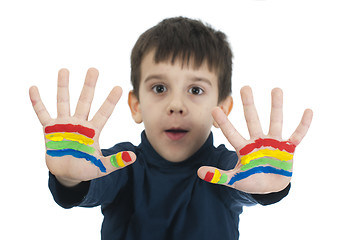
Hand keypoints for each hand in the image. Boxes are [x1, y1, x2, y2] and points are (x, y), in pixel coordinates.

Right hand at [29, 68, 135, 186]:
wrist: (67, 174)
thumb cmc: (85, 168)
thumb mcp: (101, 167)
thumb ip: (116, 161)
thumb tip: (134, 157)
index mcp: (93, 131)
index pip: (104, 113)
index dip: (110, 101)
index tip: (119, 87)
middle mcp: (79, 124)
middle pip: (85, 101)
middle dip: (89, 86)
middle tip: (94, 69)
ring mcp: (64, 125)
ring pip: (63, 102)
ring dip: (63, 87)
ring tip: (64, 70)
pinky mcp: (50, 130)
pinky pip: (42, 114)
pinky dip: (37, 102)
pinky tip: (33, 88)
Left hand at [198, 86, 312, 193]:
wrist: (270, 187)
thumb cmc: (251, 181)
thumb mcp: (235, 180)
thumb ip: (219, 176)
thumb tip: (199, 172)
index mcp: (243, 148)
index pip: (231, 133)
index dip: (224, 122)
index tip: (214, 108)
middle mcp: (257, 141)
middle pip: (252, 120)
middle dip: (249, 104)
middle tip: (244, 87)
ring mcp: (273, 143)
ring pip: (275, 121)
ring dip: (276, 106)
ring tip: (276, 89)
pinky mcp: (288, 148)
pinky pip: (297, 135)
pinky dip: (303, 125)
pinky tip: (308, 111)